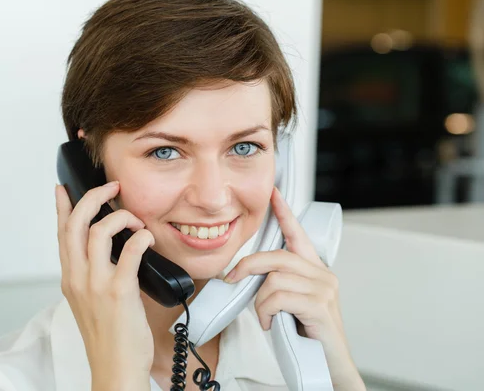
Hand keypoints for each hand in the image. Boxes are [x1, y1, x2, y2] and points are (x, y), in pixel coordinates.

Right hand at [55, 181, 153, 390]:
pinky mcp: (119, 292)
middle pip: (75, 224)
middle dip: (93, 197)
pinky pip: (129, 252)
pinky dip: (140, 238)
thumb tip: (110, 250)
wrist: (115, 367)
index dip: (62, 207)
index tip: (63, 189)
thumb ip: (92, 275)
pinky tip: (147, 238)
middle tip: (112, 188)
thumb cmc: (108, 337)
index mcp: (70, 278)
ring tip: (136, 222)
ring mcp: (96, 284)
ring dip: (120, 217)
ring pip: (98, 231)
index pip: (61, 234)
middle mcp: (78, 278)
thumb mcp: (90, 301)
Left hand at [224, 187, 364, 389]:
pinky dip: (266, 312)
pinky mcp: (320, 306)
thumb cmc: (305, 335)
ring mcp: (324, 290)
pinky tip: (273, 324)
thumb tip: (244, 275)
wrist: (328, 367)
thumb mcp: (288, 305)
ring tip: (266, 318)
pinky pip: (278, 297)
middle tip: (231, 279)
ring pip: (274, 279)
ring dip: (260, 302)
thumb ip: (275, 284)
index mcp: (314, 271)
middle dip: (248, 266)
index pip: (298, 235)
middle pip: (277, 256)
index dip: (284, 213)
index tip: (273, 193)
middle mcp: (322, 275)